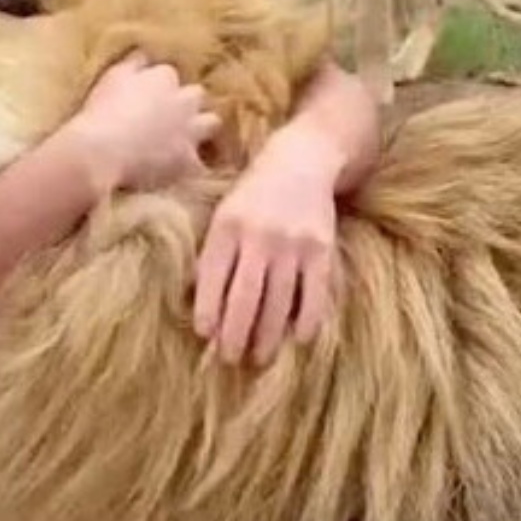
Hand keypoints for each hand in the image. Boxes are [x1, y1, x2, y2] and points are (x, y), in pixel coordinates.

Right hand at [70, 52, 219, 193]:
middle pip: (196, 95)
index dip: (159, 86)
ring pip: (211, 122)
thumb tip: (144, 54)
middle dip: (188, 103)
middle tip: (170, 115)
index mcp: (163, 77)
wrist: (103, 151)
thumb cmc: (101, 111)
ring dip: (202, 127)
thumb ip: (133, 63)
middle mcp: (184, 100)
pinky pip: (201, 164)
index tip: (148, 96)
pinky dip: (194, 165)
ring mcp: (190, 130)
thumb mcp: (113, 77)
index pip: (169, 75)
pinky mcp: (189, 160)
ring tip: (186, 139)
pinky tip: (183, 170)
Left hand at [194, 121, 340, 366]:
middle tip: (231, 359)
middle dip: (236, 335)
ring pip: (277, 303)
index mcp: (227, 226)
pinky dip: (306, 321)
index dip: (208, 311)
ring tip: (259, 357)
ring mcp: (292, 244)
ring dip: (267, 337)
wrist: (302, 160)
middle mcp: (258, 236)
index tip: (205, 335)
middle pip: (245, 298)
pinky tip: (298, 339)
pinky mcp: (321, 249)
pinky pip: (314, 295)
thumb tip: (199, 306)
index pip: (213, 278)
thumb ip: (213, 254)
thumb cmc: (254, 195)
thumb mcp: (224, 214)